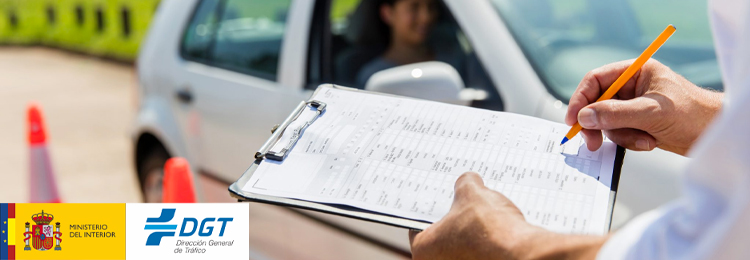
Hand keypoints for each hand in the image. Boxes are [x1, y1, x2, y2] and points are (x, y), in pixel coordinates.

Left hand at [409, 172, 605, 259]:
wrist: (523, 254)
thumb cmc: (490, 230)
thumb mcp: (473, 194)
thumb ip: (465, 184)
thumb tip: (468, 181)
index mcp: (423, 249)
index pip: (417, 225)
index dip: (430, 208)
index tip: (438, 200)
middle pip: (441, 237)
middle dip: (453, 221)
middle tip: (462, 204)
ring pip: (462, 248)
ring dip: (471, 233)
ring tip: (484, 215)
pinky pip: (480, 254)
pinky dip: (486, 244)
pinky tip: (498, 230)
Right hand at [566, 59, 722, 154]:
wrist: (714, 134)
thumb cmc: (692, 114)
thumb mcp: (651, 112)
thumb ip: (615, 113)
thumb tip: (584, 117)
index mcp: (636, 72)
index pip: (596, 80)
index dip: (581, 99)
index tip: (573, 120)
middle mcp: (632, 86)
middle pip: (597, 103)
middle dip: (598, 124)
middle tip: (592, 142)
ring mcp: (634, 106)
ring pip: (607, 122)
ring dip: (621, 135)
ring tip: (644, 139)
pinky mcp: (637, 123)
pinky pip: (619, 133)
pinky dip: (630, 141)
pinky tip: (650, 141)